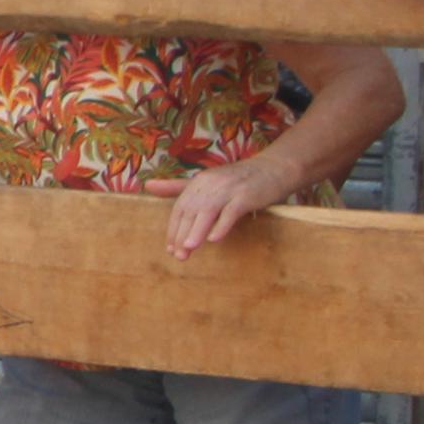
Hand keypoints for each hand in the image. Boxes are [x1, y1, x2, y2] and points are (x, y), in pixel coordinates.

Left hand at [144, 158, 287, 259]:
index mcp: (199, 182)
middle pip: (191, 211)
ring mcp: (229, 188)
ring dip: (197, 231)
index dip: (173, 228)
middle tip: (177, 255)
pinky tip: (214, 239)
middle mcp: (211, 183)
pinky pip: (231, 211)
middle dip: (182, 234)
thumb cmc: (239, 180)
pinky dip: (222, 225)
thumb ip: (178, 187)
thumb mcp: (208, 182)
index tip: (169, 248)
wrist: (275, 168)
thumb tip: (148, 186)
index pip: (180, 208)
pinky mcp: (246, 195)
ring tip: (188, 249)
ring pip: (208, 212)